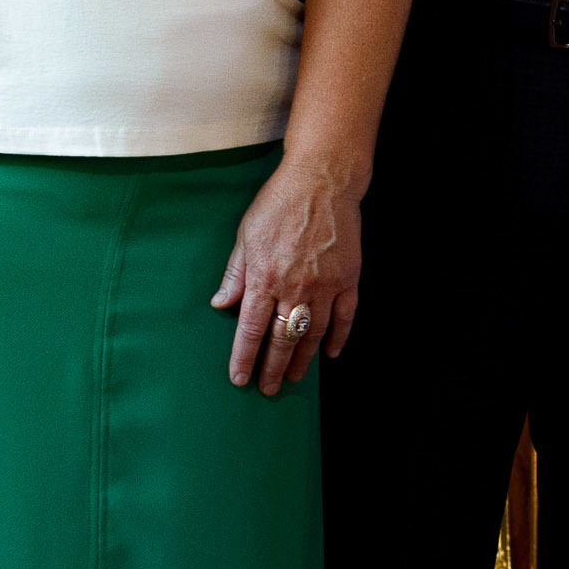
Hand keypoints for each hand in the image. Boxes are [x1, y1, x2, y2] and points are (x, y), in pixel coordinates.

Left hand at [216, 153, 359, 394]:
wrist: (322, 180)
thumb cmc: (279, 203)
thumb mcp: (245, 235)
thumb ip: (235, 274)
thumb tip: (221, 304)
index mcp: (264, 278)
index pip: (251, 330)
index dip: (245, 358)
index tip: (240, 378)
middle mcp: (294, 288)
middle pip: (281, 340)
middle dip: (272, 368)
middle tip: (267, 388)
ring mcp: (325, 286)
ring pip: (313, 334)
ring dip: (302, 359)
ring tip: (293, 376)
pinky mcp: (348, 279)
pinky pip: (345, 318)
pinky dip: (338, 338)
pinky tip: (330, 353)